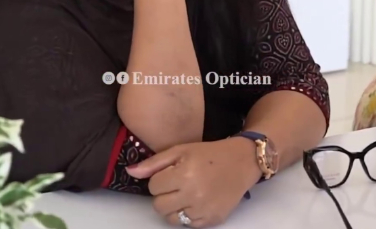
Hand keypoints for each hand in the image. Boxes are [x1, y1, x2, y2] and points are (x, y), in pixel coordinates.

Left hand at [126, 138, 261, 227]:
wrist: (244, 162)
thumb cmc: (211, 154)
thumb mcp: (183, 150)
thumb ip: (155, 163)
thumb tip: (130, 172)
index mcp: (185, 174)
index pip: (154, 186)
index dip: (162, 178)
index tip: (174, 172)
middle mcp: (194, 194)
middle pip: (159, 205)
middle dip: (165, 195)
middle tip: (180, 184)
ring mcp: (204, 209)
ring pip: (171, 218)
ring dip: (175, 207)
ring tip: (188, 194)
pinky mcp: (213, 219)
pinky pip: (188, 224)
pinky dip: (190, 215)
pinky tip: (199, 201)